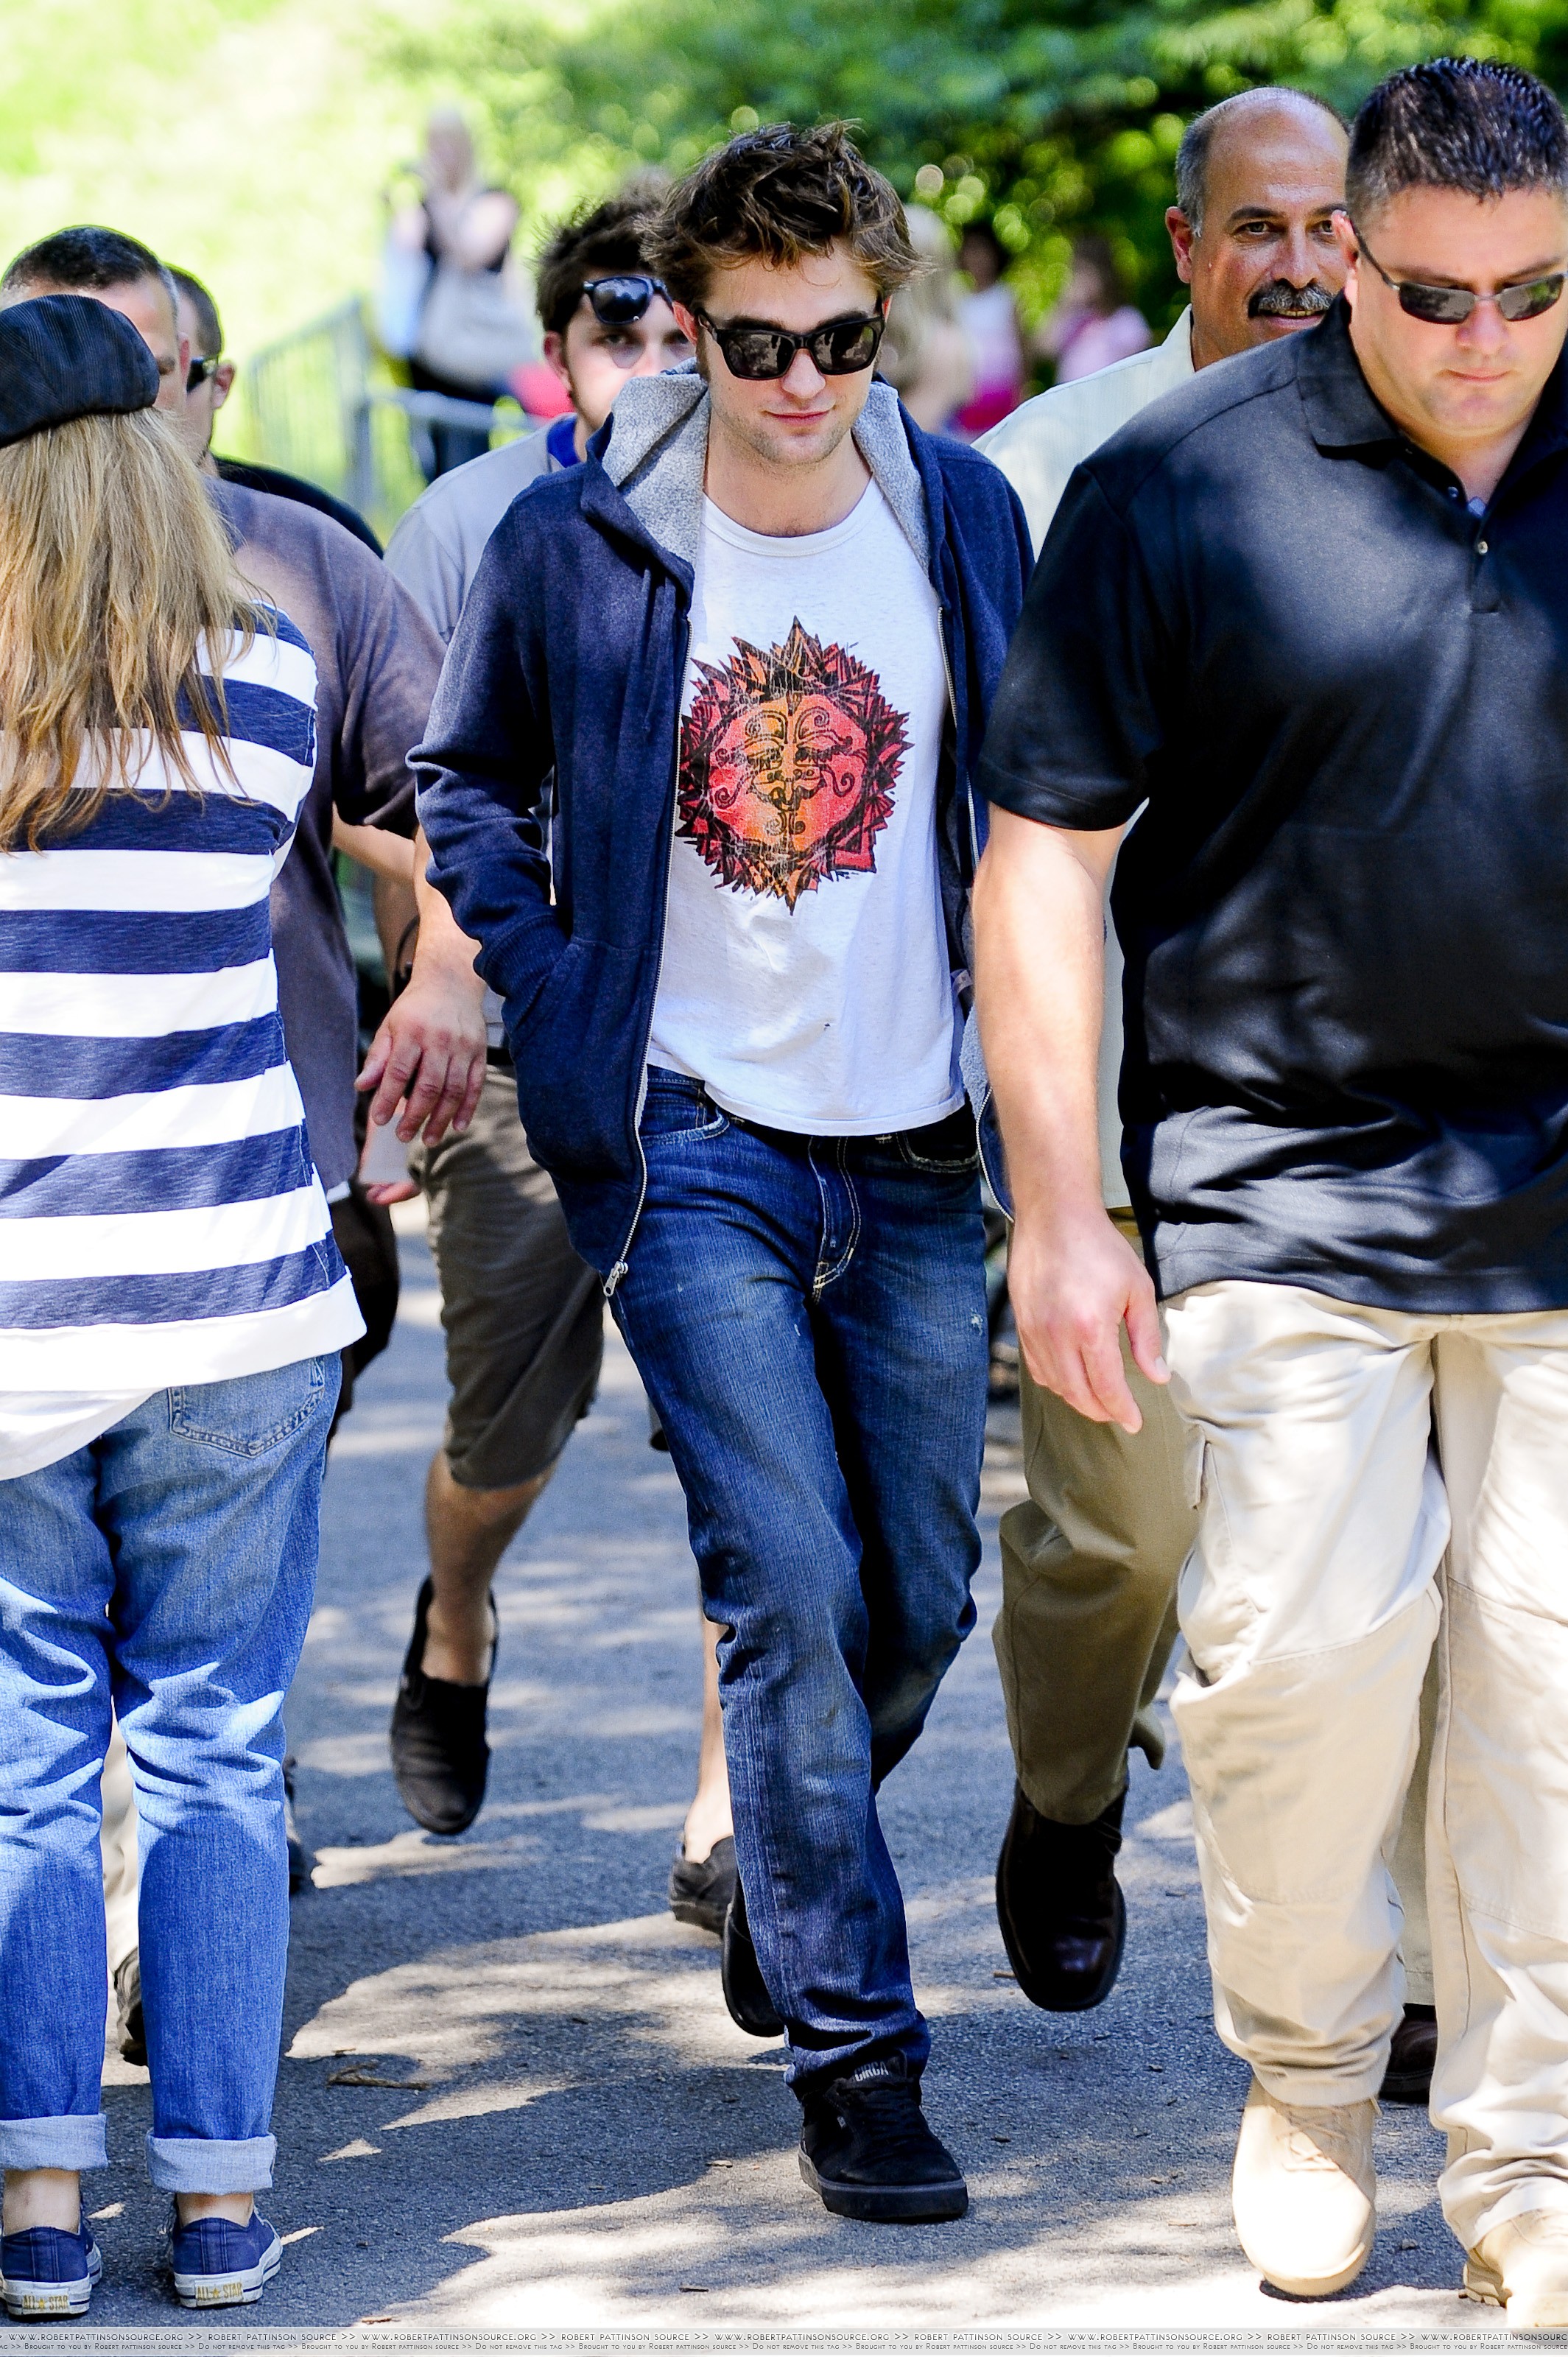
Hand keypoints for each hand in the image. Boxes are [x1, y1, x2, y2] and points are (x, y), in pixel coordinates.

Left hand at [356, 965, 486, 1185]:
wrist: (451, 982)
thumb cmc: (415, 1009)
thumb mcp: (390, 1026)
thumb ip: (378, 1057)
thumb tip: (362, 1086)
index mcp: (412, 1031)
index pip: (398, 1072)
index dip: (387, 1099)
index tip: (379, 1120)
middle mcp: (440, 1039)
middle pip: (429, 1086)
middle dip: (415, 1116)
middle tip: (403, 1136)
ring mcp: (463, 1047)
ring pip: (453, 1090)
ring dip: (441, 1119)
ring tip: (429, 1139)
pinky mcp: (480, 1052)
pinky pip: (475, 1085)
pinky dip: (468, 1108)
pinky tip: (457, 1126)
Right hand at [1008, 1207, 1167, 1433]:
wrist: (1054, 1216)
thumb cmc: (1100, 1248)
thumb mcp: (1137, 1289)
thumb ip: (1146, 1338)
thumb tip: (1156, 1378)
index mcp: (1090, 1328)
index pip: (1106, 1388)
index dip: (1122, 1411)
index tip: (1135, 1422)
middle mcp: (1056, 1335)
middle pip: (1078, 1394)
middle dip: (1101, 1411)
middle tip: (1120, 1414)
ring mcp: (1034, 1331)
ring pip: (1055, 1385)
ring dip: (1078, 1399)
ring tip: (1099, 1399)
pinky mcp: (1021, 1324)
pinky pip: (1037, 1367)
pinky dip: (1056, 1381)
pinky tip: (1072, 1377)